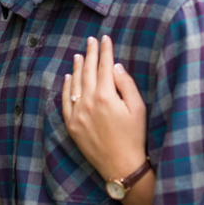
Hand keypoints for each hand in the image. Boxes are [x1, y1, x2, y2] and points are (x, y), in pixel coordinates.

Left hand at [62, 35, 147, 181]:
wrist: (121, 166)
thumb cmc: (134, 136)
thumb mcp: (138, 108)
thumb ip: (126, 85)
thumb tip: (115, 67)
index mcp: (106, 96)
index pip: (105, 66)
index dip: (105, 50)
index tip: (105, 38)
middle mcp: (88, 102)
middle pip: (89, 71)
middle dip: (91, 53)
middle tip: (91, 40)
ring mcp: (77, 113)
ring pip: (75, 83)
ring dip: (78, 67)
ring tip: (80, 54)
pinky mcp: (71, 124)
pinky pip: (65, 101)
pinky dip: (66, 87)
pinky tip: (69, 77)